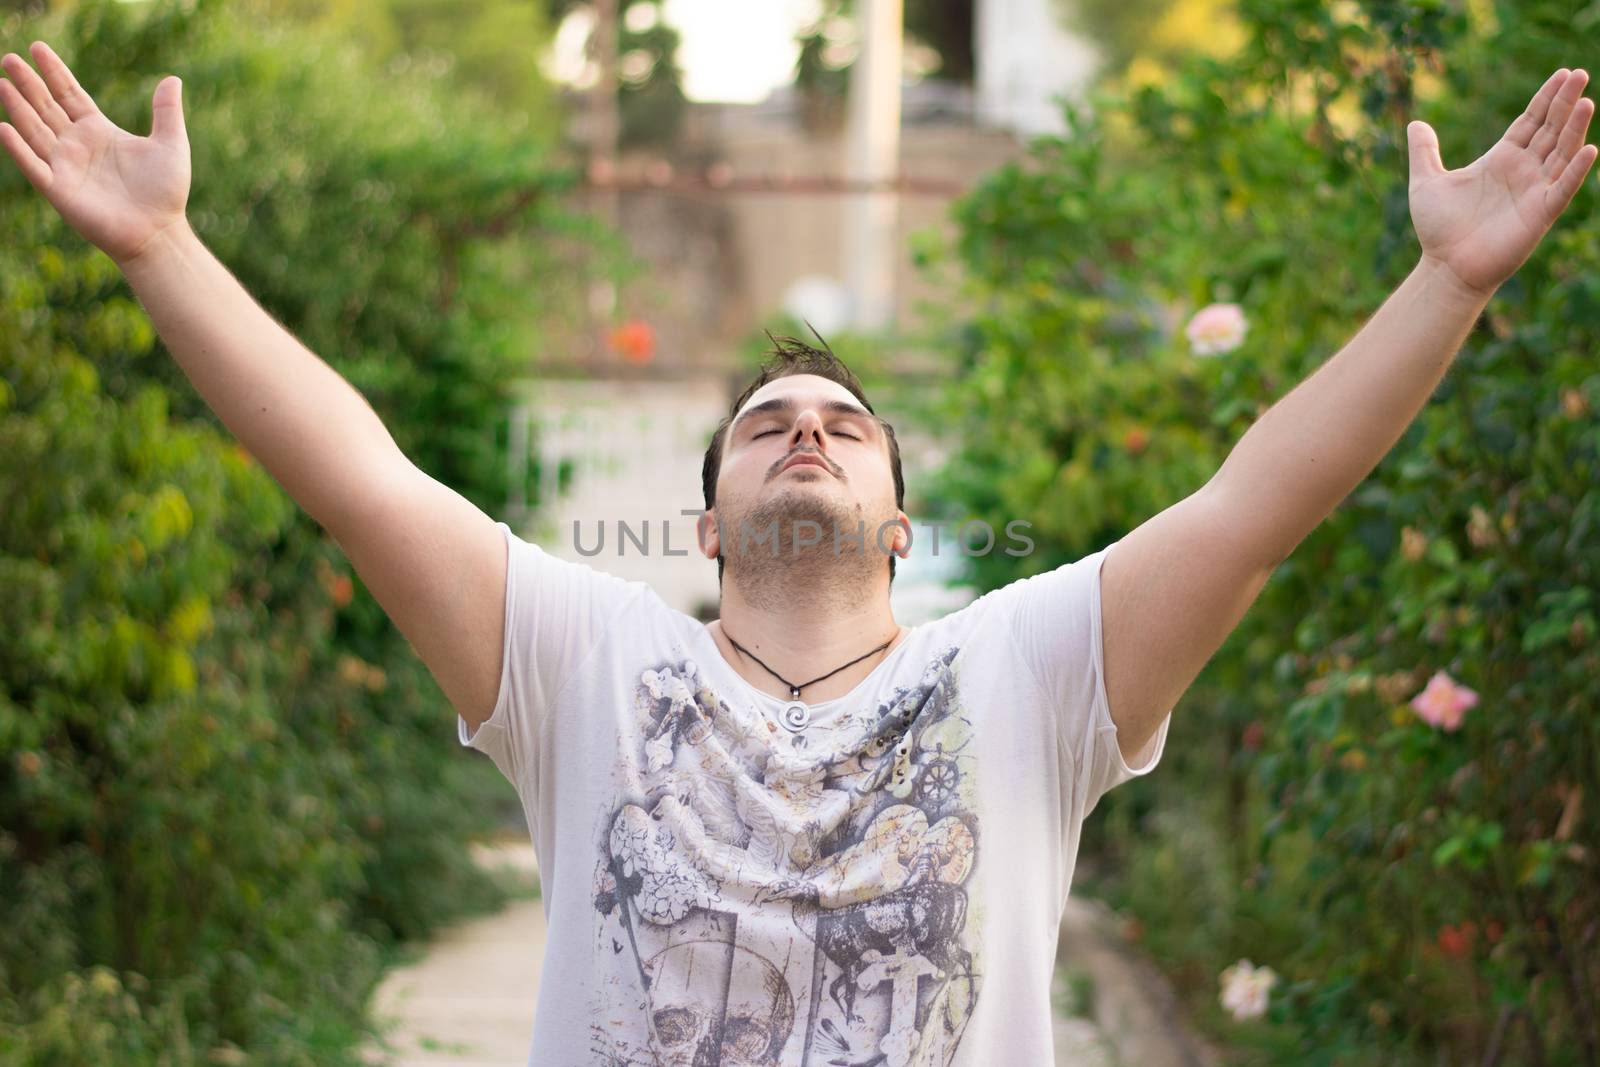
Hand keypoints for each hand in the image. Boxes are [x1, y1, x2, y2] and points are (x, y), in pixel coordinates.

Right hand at [0, 41, 189, 266]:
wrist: (160, 232)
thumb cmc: (165, 192)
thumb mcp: (171, 144)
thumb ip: (166, 112)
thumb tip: (172, 79)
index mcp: (99, 131)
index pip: (69, 94)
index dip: (54, 72)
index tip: (38, 48)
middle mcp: (76, 145)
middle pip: (46, 107)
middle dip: (28, 83)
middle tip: (10, 59)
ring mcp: (65, 166)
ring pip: (35, 130)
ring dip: (17, 107)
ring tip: (2, 83)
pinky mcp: (59, 190)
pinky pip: (34, 166)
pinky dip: (19, 149)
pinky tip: (4, 128)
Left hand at [1407, 67, 1596, 298]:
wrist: (1445, 267)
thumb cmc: (1438, 228)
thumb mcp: (1426, 183)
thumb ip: (1424, 152)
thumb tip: (1415, 123)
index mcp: (1501, 159)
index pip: (1531, 121)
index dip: (1546, 98)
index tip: (1563, 73)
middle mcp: (1523, 171)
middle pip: (1551, 129)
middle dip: (1565, 103)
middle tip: (1580, 74)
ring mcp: (1534, 191)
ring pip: (1562, 152)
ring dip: (1575, 128)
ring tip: (1586, 101)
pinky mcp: (1540, 214)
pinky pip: (1563, 188)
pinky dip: (1575, 171)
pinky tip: (1589, 150)